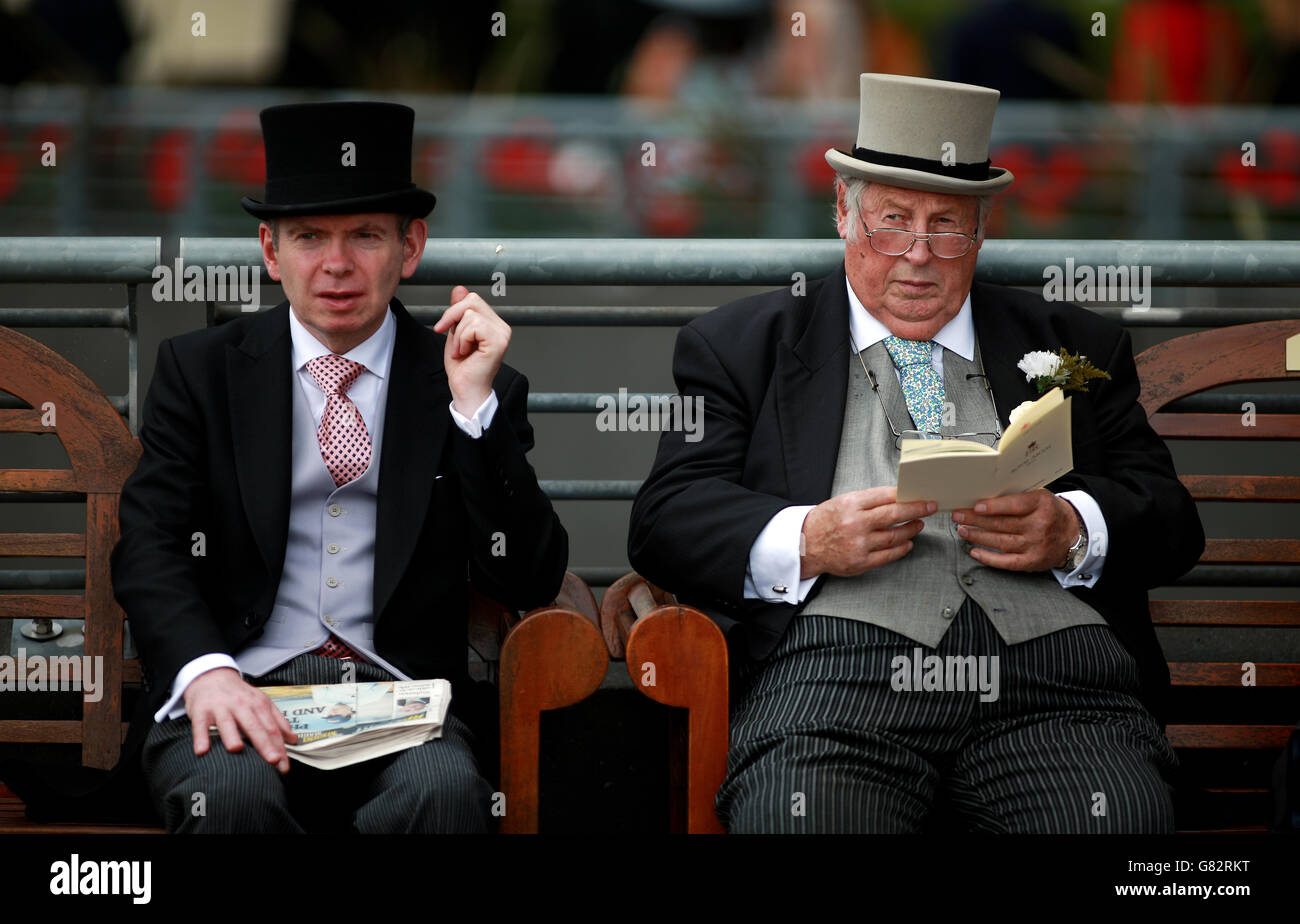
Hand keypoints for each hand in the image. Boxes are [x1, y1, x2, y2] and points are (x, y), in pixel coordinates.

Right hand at [182, 667, 296, 772]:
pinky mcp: (201, 711)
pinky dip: (201, 737)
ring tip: (237, 749)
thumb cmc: (239, 695)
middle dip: (264, 743)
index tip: (284, 765)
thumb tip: (293, 740)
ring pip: (227, 723)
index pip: (272, 728)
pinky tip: (202, 751)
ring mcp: (221, 708)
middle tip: (273, 760)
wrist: (211, 677)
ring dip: (231, 736)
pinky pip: (200, 726)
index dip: (280, 747)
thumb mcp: (261, 702)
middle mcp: (241, 705)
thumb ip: (278, 721)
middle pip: (254, 727)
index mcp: (259, 705)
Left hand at [433, 285, 510, 417]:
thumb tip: (460, 288)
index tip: (441, 328)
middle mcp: (502, 327)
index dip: (453, 310)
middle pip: (471, 300)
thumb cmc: (462, 367)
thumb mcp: (455, 333)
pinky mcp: (499, 342)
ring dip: (458, 335)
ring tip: (462, 351)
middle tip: (453, 341)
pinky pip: (474, 325)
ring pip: (470, 314)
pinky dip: (463, 339)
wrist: (465, 390)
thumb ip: (459, 312)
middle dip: (453, 318)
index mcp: (493, 324)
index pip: (472, 299)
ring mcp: (502, 334)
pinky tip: (466, 353)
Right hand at [800, 486, 934, 578]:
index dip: (906, 495)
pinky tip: (907, 543)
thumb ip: (868, 500)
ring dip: (911, 529)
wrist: (806, 545)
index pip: (886, 496)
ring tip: (918, 524)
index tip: (919, 495)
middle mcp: (855, 523)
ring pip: (895, 536)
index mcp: (851, 504)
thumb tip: (897, 498)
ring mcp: (859, 544)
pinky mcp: (861, 561)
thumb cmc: (825, 522)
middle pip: (894, 514)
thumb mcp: (843, 502)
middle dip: (916, 510)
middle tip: (929, 507)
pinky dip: (902, 548)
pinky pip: (889, 555)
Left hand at [951, 489, 1080, 571]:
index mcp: (1042, 504)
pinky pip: (1006, 561)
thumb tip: (983, 498)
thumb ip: (1017, 497)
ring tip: (962, 530)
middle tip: (958, 516)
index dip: (994, 507)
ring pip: (1000, 541)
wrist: (1072, 534)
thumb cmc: (1049, 512)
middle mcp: (1040, 525)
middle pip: (1002, 523)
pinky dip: (988, 557)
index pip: (1015, 505)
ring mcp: (1036, 545)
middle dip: (976, 520)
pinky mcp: (1032, 561)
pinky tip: (974, 551)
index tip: (976, 507)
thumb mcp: (1039, 497)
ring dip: (977, 536)